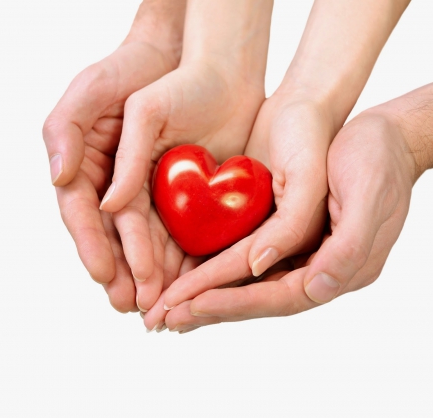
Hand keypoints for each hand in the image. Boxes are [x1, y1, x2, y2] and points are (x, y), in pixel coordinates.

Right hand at [101, 0, 272, 312]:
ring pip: (149, 241)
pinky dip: (183, 255)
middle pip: (116, 238)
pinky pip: (182, 230)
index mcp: (89, 166)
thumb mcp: (95, 91)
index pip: (84, 215)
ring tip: (161, 304)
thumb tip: (71, 185)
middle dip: (125, 273)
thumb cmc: (137, 70)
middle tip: (133, 305)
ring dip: (154, 274)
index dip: (93, 246)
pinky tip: (189, 279)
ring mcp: (151, 192)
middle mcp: (117, 185)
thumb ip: (73, 134)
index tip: (104, 275)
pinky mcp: (185, 195)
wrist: (199, 66)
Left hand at [161, 101, 416, 330]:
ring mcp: (297, 250)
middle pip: (256, 297)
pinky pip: (245, 256)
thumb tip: (309, 288)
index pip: (279, 297)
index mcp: (340, 267)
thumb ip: (346, 248)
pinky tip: (189, 273)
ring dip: (205, 294)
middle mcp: (315, 266)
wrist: (376, 129)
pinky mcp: (281, 230)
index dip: (234, 302)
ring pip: (245, 281)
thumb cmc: (376, 157)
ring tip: (167, 307)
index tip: (190, 305)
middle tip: (163, 318)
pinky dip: (215, 267)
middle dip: (208, 307)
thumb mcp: (369, 196)